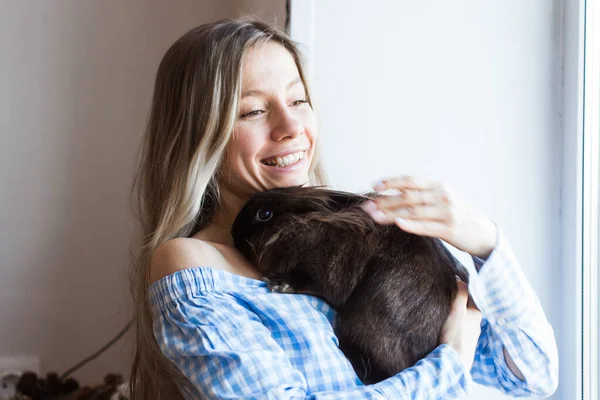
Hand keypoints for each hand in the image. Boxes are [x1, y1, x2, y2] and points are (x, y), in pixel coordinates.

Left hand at [360, 175, 497, 257]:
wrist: (483, 232)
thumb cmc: (457, 214)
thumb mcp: (442, 198)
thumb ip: (421, 195)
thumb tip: (391, 194)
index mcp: (439, 186)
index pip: (411, 181)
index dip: (392, 182)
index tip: (374, 186)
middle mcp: (443, 196)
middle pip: (408, 197)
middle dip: (385, 201)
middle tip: (367, 206)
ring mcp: (446, 212)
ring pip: (413, 212)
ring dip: (391, 214)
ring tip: (374, 216)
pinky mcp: (449, 229)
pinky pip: (426, 227)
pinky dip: (411, 225)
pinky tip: (398, 224)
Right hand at [439, 280, 481, 370]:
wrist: (454, 363)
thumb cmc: (455, 337)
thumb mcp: (457, 311)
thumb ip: (460, 294)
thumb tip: (460, 279)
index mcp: (476, 313)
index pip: (467, 295)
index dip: (457, 288)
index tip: (446, 283)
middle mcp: (475, 323)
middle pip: (464, 306)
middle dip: (455, 301)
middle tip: (441, 296)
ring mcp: (470, 334)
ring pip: (461, 318)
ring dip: (453, 314)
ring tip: (441, 311)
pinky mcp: (463, 344)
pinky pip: (458, 329)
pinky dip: (452, 325)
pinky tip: (444, 327)